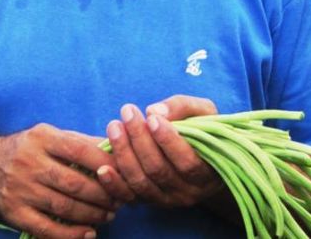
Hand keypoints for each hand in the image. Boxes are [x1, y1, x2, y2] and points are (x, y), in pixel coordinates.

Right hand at [0, 124, 118, 238]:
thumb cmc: (32, 151)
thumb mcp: (52, 137)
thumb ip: (82, 142)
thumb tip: (119, 150)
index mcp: (42, 137)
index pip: (81, 150)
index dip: (107, 164)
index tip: (126, 174)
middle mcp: (28, 162)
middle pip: (74, 183)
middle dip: (103, 195)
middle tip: (120, 201)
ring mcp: (19, 188)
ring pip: (63, 206)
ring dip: (92, 214)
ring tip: (109, 215)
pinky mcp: (13, 211)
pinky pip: (45, 228)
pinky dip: (70, 234)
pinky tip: (88, 233)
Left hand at [97, 95, 223, 207]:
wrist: (204, 160)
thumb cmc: (206, 132)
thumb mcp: (206, 114)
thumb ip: (184, 108)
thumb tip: (154, 111)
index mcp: (207, 173)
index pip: (187, 162)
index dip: (168, 141)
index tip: (151, 118)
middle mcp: (188, 192)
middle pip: (158, 170)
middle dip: (139, 140)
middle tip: (128, 112)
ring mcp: (167, 200)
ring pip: (141, 182)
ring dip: (124, 154)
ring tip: (114, 126)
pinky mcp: (148, 202)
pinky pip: (128, 197)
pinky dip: (113, 184)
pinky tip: (102, 167)